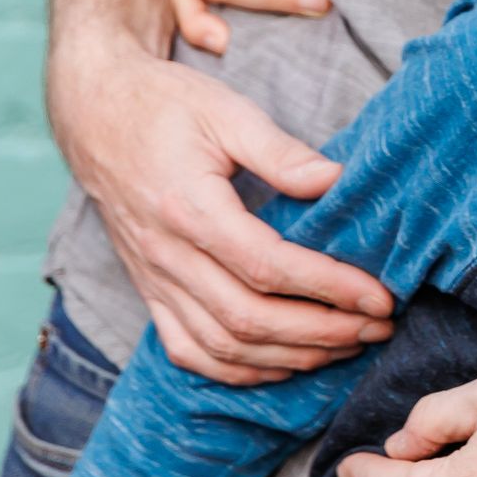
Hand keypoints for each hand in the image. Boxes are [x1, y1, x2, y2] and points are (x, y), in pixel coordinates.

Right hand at [46, 23, 387, 382]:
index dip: (329, 288)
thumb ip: (281, 151)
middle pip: (249, 318)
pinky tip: (286, 364)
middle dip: (323, 331)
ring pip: (223, 345)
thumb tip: (336, 180)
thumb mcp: (227, 110)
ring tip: (348, 345)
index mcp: (188, 207)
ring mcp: (153, 280)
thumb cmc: (166, 106)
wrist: (96, 115)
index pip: (268, 266)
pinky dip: (241, 369)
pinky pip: (190, 351)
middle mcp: (166, 254)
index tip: (379, 295)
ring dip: (291, 356)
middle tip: (378, 326)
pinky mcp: (148, 292)